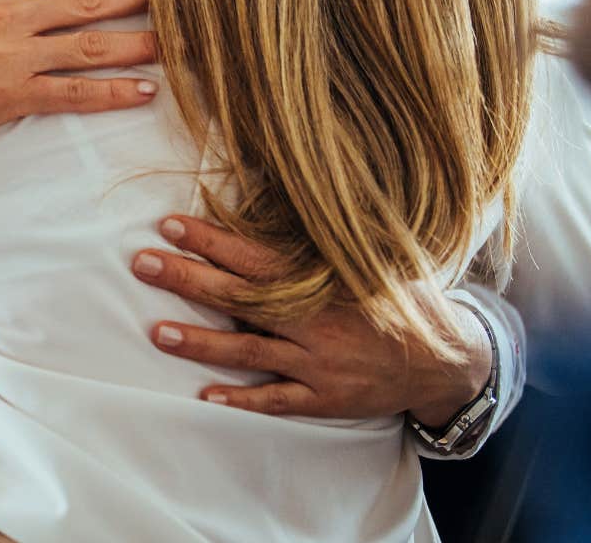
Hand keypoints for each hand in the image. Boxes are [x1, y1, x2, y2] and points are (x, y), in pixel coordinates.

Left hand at [132, 214, 490, 425]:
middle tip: (142, 263)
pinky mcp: (325, 399)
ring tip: (156, 332)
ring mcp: (318, 364)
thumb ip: (324, 239)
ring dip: (201, 343)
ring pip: (249, 352)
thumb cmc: (401, 299)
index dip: (212, 240)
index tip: (170, 224)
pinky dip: (242, 400)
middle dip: (188, 279)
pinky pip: (277, 401)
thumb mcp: (372, 259)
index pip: (256, 256)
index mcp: (323, 282)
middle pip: (241, 299)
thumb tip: (284, 188)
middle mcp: (316, 321)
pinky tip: (205, 396)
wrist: (448, 360)